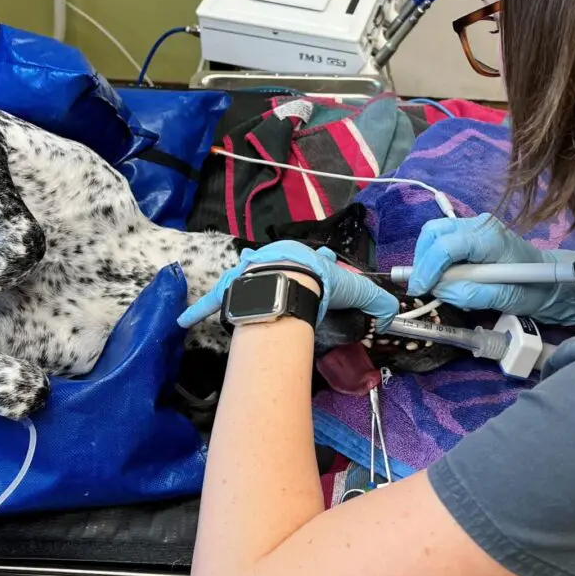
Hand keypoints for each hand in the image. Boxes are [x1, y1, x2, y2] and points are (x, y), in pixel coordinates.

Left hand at [177, 240, 398, 330]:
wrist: (289, 281)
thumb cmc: (320, 283)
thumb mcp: (355, 290)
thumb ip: (376, 303)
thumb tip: (390, 316)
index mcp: (303, 257)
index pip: (314, 262)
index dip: (320, 271)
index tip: (324, 279)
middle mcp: (273, 258)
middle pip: (278, 267)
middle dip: (283, 275)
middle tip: (287, 293)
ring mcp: (250, 271)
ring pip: (244, 280)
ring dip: (243, 288)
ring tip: (241, 300)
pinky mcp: (231, 287)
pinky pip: (212, 300)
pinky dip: (200, 308)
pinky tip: (184, 318)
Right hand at [408, 213, 574, 324]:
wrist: (551, 279)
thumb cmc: (533, 289)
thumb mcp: (506, 298)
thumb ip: (473, 294)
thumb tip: (440, 290)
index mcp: (490, 238)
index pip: (447, 245)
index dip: (428, 268)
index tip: (420, 290)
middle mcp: (480, 225)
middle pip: (434, 232)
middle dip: (422, 260)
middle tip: (423, 286)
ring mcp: (475, 226)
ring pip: (434, 234)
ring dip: (427, 259)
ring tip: (434, 284)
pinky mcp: (471, 234)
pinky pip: (442, 240)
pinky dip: (435, 258)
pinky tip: (444, 276)